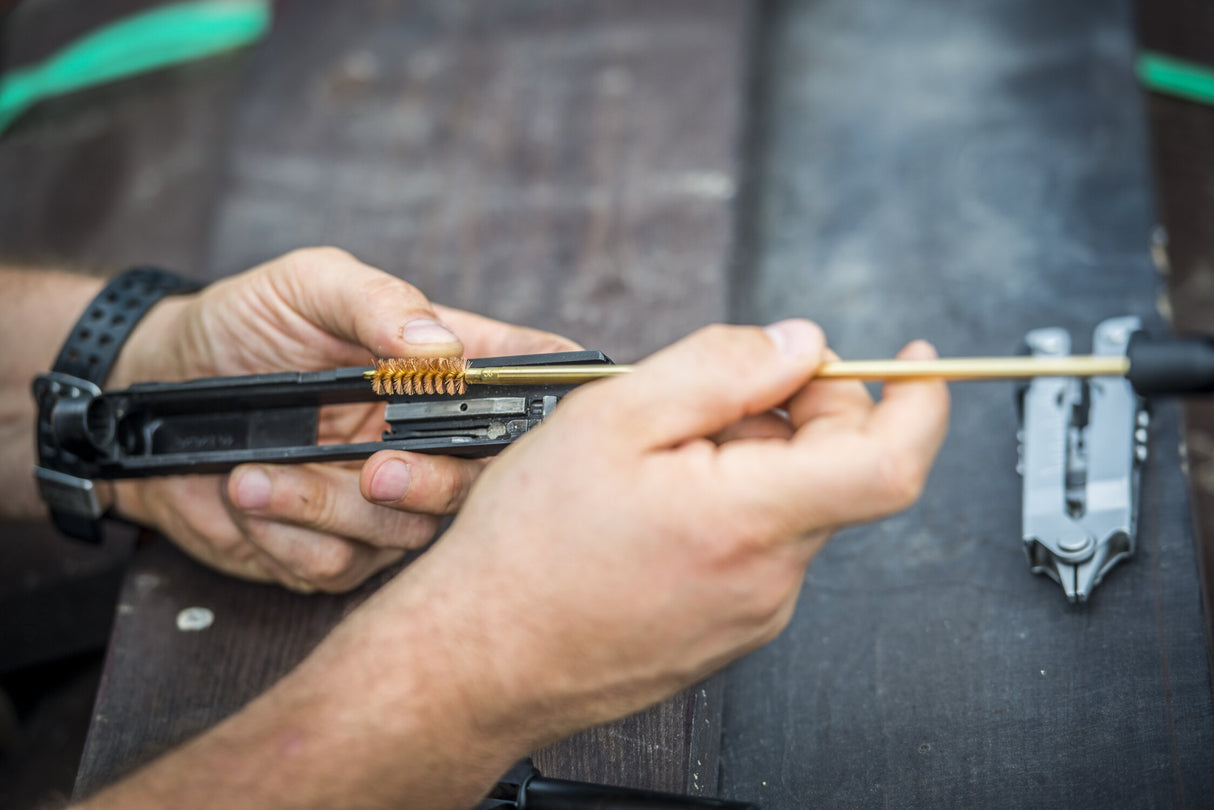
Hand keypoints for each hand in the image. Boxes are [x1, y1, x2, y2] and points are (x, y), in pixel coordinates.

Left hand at [107, 247, 576, 591]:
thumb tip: (439, 344)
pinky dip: (288, 537)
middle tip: (375, 467)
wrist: (151, 393)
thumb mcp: (307, 286)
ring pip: (408, 535)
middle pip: (484, 485)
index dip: (555, 407)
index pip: (529, 384)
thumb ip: (376, 302)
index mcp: (442, 368)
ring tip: (257, 474)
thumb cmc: (242, 326)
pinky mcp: (336, 548)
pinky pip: (340, 567)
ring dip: (328, 508)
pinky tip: (248, 494)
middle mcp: (427, 438)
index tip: (536, 424)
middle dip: (434, 485)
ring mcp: (384, 499)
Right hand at [334, 319, 948, 753]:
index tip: (917, 363)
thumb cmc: (526, 551)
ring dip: (751, 458)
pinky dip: (732, 504)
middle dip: (796, 410)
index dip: (920, 401)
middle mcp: (768, 579)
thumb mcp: (610, 418)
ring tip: (659, 458)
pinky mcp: (728, 633)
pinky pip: (760, 546)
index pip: (890, 460)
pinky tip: (656, 503)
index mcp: (748, 519)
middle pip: (835, 471)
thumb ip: (720, 368)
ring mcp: (752, 614)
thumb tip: (797, 343)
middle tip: (713, 393)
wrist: (476, 660)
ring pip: (791, 506)